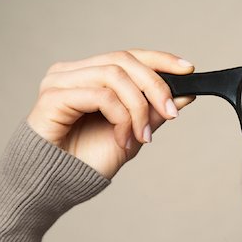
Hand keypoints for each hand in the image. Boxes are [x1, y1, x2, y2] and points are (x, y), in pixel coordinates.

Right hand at [27, 49, 194, 178]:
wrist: (60, 185)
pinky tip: (123, 139)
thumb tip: (185, 93)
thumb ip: (154, 111)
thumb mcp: (133, 131)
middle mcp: (74, 72)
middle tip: (172, 113)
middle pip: (124, 60)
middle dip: (155, 86)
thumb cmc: (91, 158)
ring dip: (138, 108)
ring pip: (115, 76)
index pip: (129, 56)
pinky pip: (101, 96)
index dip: (160, 60)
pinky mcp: (53, 97)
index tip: (188, 69)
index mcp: (91, 75)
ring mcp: (60, 82)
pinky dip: (121, 118)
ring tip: (143, 136)